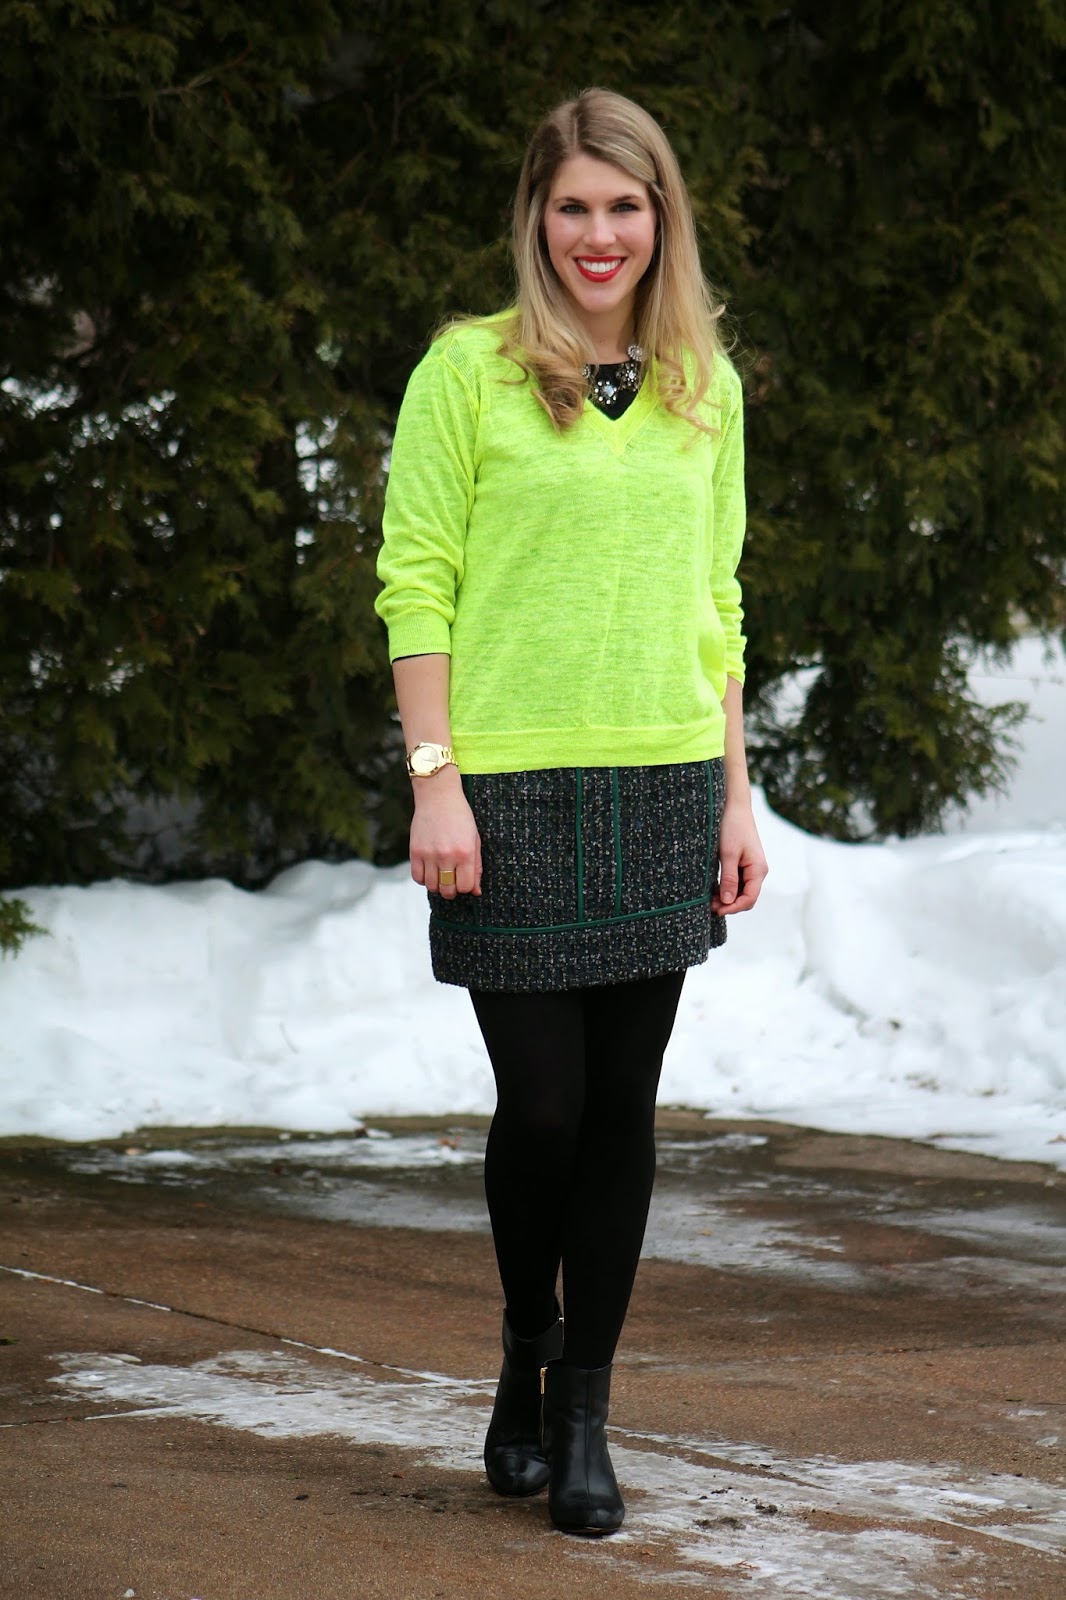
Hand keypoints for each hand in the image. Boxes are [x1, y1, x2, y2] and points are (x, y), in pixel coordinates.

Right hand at [409, 771, 481, 898]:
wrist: (438, 795)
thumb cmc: (460, 816)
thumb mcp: (474, 839)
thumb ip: (476, 866)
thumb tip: (476, 892)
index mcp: (465, 852)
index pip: (466, 887)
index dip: (466, 888)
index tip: (465, 880)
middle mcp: (447, 855)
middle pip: (448, 890)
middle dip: (452, 890)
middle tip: (452, 881)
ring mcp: (429, 854)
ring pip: (432, 886)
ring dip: (437, 885)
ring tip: (440, 875)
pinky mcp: (415, 851)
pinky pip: (417, 877)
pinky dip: (423, 879)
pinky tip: (429, 870)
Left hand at [712, 799, 767, 914]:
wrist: (734, 806)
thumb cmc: (732, 827)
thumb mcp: (728, 854)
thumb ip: (729, 878)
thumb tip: (728, 902)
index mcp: (758, 870)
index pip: (749, 898)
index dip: (734, 908)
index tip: (717, 910)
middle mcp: (758, 871)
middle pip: (747, 897)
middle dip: (730, 905)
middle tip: (710, 905)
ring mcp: (752, 868)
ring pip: (742, 891)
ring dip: (728, 897)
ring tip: (710, 899)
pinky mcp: (744, 863)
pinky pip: (738, 882)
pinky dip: (728, 888)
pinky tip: (715, 889)